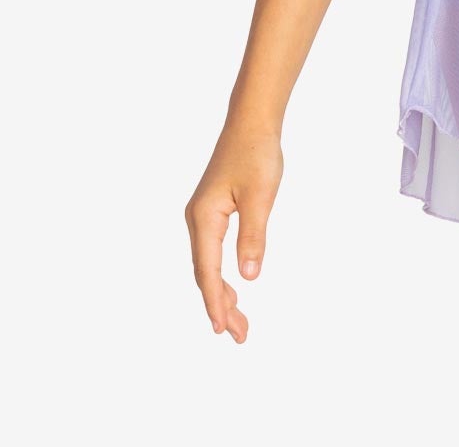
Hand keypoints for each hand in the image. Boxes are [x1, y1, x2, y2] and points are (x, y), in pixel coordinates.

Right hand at [185, 122, 283, 341]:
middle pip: (205, 273)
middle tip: (239, 335)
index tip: (222, 329)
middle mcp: (197, 219)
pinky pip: (212, 252)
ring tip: (239, 321)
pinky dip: (221, 274)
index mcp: (204, 217)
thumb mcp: (261, 196)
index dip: (214, 302)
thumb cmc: (256, 154)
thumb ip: (254, 236)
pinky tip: (234, 287)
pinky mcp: (212, 211)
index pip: (208, 270)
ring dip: (221, 293)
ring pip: (208, 264)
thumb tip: (249, 275)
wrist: (251, 123)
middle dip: (220, 305)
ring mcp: (202, 216)